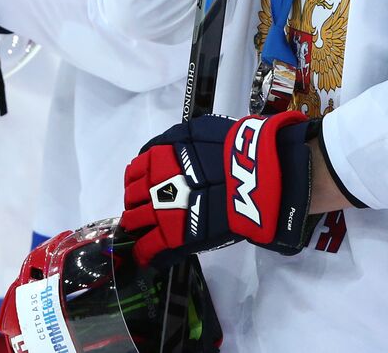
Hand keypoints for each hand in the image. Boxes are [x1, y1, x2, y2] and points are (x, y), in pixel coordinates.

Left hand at [121, 113, 314, 265]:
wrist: (257, 177)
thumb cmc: (235, 150)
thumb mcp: (202, 130)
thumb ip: (179, 140)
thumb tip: (167, 148)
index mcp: (159, 155)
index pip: (135, 171)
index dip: (140, 180)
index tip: (146, 186)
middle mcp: (153, 183)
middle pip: (131, 197)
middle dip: (137, 202)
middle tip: (148, 208)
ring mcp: (160, 211)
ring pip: (133, 222)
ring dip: (137, 226)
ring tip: (147, 231)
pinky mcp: (172, 236)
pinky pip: (148, 248)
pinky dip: (146, 253)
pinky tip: (150, 256)